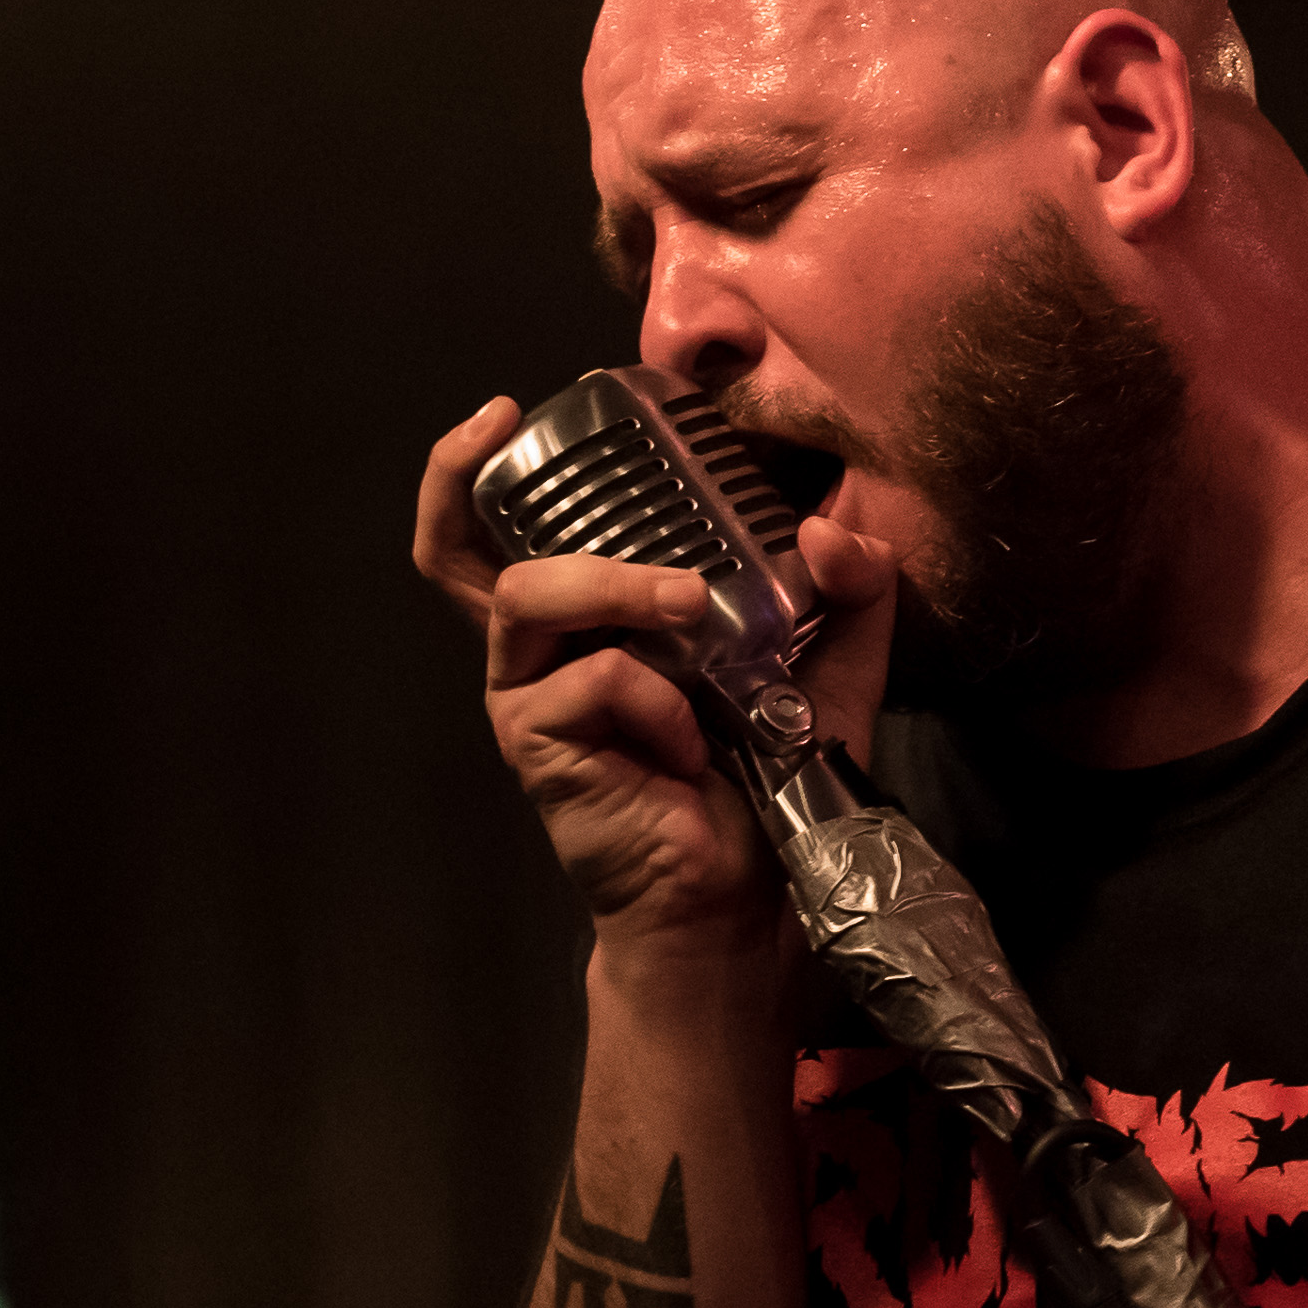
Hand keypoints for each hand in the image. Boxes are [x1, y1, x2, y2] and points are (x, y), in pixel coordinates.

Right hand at [414, 398, 899, 960]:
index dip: (469, 469)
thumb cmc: (768, 780)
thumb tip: (829, 530)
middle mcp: (544, 648)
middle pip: (461, 552)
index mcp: (593, 615)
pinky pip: (587, 684)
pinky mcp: (538, 747)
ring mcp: (531, 696)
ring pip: (528, 595)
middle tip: (556, 460)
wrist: (749, 896)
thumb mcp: (826, 670)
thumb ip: (846, 594)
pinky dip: (654, 701)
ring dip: (614, 585)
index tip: (501, 412)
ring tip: (690, 608)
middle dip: (490, 492)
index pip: (500, 529)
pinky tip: (692, 745)